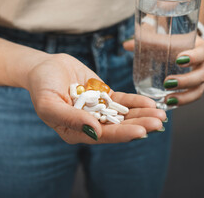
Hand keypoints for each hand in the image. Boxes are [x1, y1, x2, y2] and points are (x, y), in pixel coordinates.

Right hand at [26, 53, 165, 143]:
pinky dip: (136, 102)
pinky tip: (150, 103)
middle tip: (159, 122)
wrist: (44, 67)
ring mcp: (99, 110)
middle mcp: (90, 124)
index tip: (141, 132)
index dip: (122, 135)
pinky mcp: (105, 96)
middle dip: (139, 125)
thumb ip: (70, 119)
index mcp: (76, 132)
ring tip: (161, 114)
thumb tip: (95, 131)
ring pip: (123, 115)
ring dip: (142, 115)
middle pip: (118, 127)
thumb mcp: (49, 104)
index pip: (102, 136)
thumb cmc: (42, 87)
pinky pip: (122, 101)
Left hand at [123, 35, 203, 105]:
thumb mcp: (163, 37)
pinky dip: (182, 101)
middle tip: (167, 83)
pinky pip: (192, 97)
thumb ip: (147, 40)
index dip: (194, 56)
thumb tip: (126, 45)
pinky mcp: (194, 88)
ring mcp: (201, 78)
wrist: (181, 46)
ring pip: (198, 90)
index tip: (179, 59)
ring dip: (184, 96)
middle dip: (186, 80)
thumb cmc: (172, 39)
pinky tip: (168, 104)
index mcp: (202, 48)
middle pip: (202, 75)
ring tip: (167, 99)